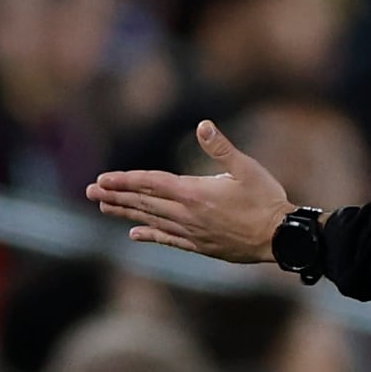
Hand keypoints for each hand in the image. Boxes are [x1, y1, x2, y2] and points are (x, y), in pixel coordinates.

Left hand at [85, 120, 292, 262]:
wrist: (281, 237)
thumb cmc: (266, 200)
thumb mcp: (247, 168)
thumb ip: (221, 148)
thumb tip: (202, 125)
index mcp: (194, 192)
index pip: (151, 184)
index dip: (125, 180)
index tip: (102, 179)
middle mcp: (187, 214)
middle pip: (144, 203)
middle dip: (115, 195)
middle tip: (90, 191)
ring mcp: (193, 232)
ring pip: (151, 221)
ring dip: (126, 213)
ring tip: (104, 207)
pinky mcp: (201, 246)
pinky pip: (169, 240)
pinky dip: (150, 236)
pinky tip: (135, 234)